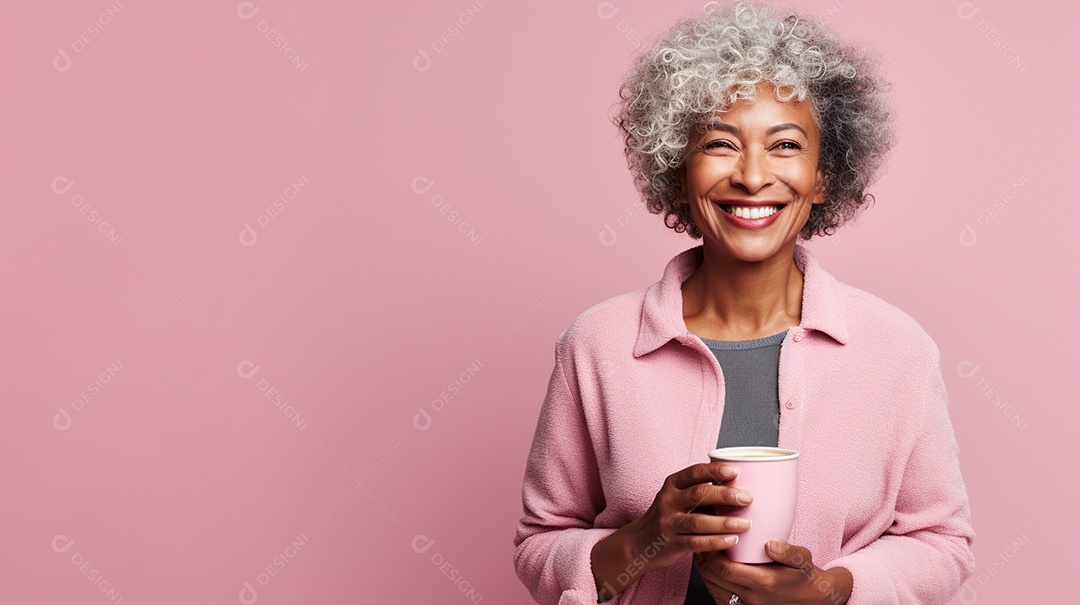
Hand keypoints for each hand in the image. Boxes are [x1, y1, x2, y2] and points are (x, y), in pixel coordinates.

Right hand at [629, 462, 753, 571]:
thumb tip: (740, 484)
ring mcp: (668, 523)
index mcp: (672, 484)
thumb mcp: (678, 496)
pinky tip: (733, 540)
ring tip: (746, 523)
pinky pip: (696, 543)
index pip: (694, 472)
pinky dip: (716, 541)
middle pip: (698, 495)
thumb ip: (701, 490)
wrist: (641, 541)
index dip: (715, 471)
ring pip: (698, 521)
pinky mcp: (672, 543)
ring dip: (724, 522)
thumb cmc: (670, 515)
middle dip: (725, 495)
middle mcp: (668, 501)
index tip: (736, 472)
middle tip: (748, 498)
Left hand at [694, 540, 852, 604]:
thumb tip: (769, 543)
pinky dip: (711, 581)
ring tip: (702, 549)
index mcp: (763, 583)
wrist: (810, 598)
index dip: (711, 553)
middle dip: (702, 558)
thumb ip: (788, 551)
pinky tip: (711, 566)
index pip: (725, 569)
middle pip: (714, 578)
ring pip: (713, 588)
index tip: (708, 534)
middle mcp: (751, 598)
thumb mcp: (802, 558)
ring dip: (704, 569)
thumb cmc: (803, 574)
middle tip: (699, 538)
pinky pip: (718, 597)